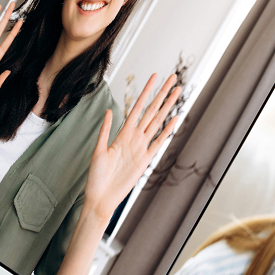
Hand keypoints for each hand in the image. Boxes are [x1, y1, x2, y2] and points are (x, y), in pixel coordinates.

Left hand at [86, 67, 186, 224]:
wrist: (102, 196)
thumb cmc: (96, 175)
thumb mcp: (98, 151)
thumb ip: (105, 131)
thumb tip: (109, 111)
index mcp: (122, 133)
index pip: (137, 107)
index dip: (146, 92)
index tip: (154, 77)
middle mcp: (134, 138)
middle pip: (151, 111)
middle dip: (162, 94)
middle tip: (172, 78)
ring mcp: (142, 148)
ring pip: (157, 123)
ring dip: (168, 107)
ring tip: (177, 92)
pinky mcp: (146, 160)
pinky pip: (158, 143)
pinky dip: (167, 132)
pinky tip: (175, 119)